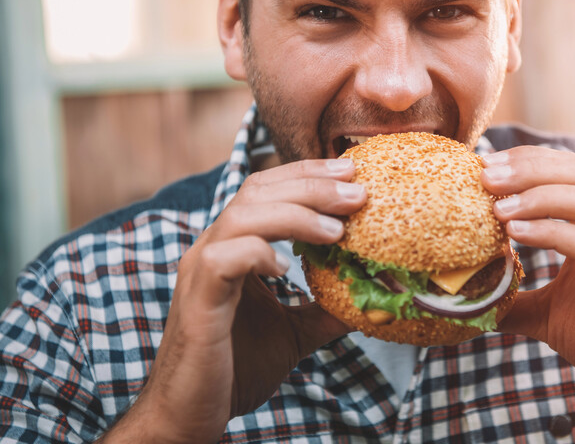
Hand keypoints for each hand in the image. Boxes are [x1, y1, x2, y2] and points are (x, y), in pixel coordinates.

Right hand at [101, 158, 364, 443]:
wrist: (190, 416)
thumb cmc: (236, 369)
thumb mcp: (294, 333)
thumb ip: (324, 310)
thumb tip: (370, 299)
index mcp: (233, 246)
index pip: (267, 189)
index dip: (308, 174)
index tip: (350, 172)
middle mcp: (213, 247)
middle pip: (257, 190)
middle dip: (311, 184)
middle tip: (356, 189)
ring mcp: (201, 271)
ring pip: (243, 216)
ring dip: (295, 214)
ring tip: (337, 229)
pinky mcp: (198, 301)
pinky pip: (223, 260)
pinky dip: (257, 253)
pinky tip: (286, 267)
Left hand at [482, 146, 574, 411]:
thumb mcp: (549, 313)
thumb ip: (514, 301)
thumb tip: (470, 302)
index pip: (569, 170)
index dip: (529, 160)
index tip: (487, 163)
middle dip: (529, 168)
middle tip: (486, 173)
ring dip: (540, 195)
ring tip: (497, 206)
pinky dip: (552, 232)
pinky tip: (517, 233)